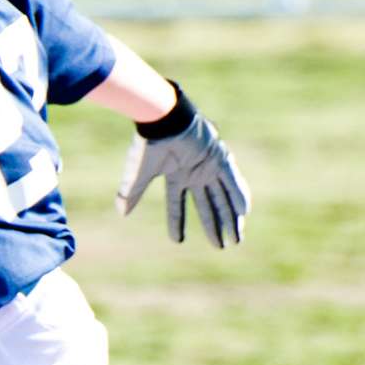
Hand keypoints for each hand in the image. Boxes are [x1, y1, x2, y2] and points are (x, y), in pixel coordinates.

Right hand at [115, 92, 250, 247]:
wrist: (163, 119)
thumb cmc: (149, 144)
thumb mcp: (139, 174)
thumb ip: (132, 193)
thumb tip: (120, 212)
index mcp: (175, 177)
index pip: (177, 205)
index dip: (177, 223)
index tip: (178, 242)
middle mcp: (194, 174)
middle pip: (208, 205)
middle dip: (215, 226)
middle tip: (223, 246)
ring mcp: (208, 167)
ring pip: (222, 197)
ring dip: (230, 218)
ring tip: (236, 238)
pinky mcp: (219, 158)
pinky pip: (232, 180)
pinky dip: (238, 195)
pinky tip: (243, 213)